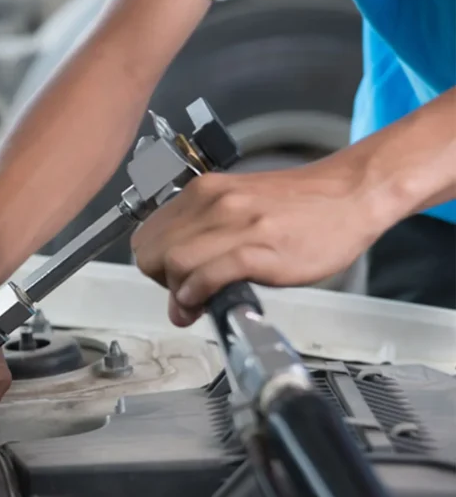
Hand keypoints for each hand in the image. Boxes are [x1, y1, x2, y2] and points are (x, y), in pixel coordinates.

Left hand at [131, 165, 381, 326]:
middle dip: (160, 282)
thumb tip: (178, 290)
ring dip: (177, 293)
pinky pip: (209, 274)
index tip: (172, 279)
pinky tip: (207, 301)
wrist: (351, 193)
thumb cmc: (299, 206)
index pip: (145, 236)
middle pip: (153, 252)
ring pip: (174, 262)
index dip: (154, 265)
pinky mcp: (260, 248)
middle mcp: (213, 203)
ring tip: (195, 303)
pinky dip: (198, 294)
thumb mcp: (240, 212)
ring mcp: (236, 224)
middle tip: (184, 295)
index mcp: (203, 192)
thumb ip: (204, 243)